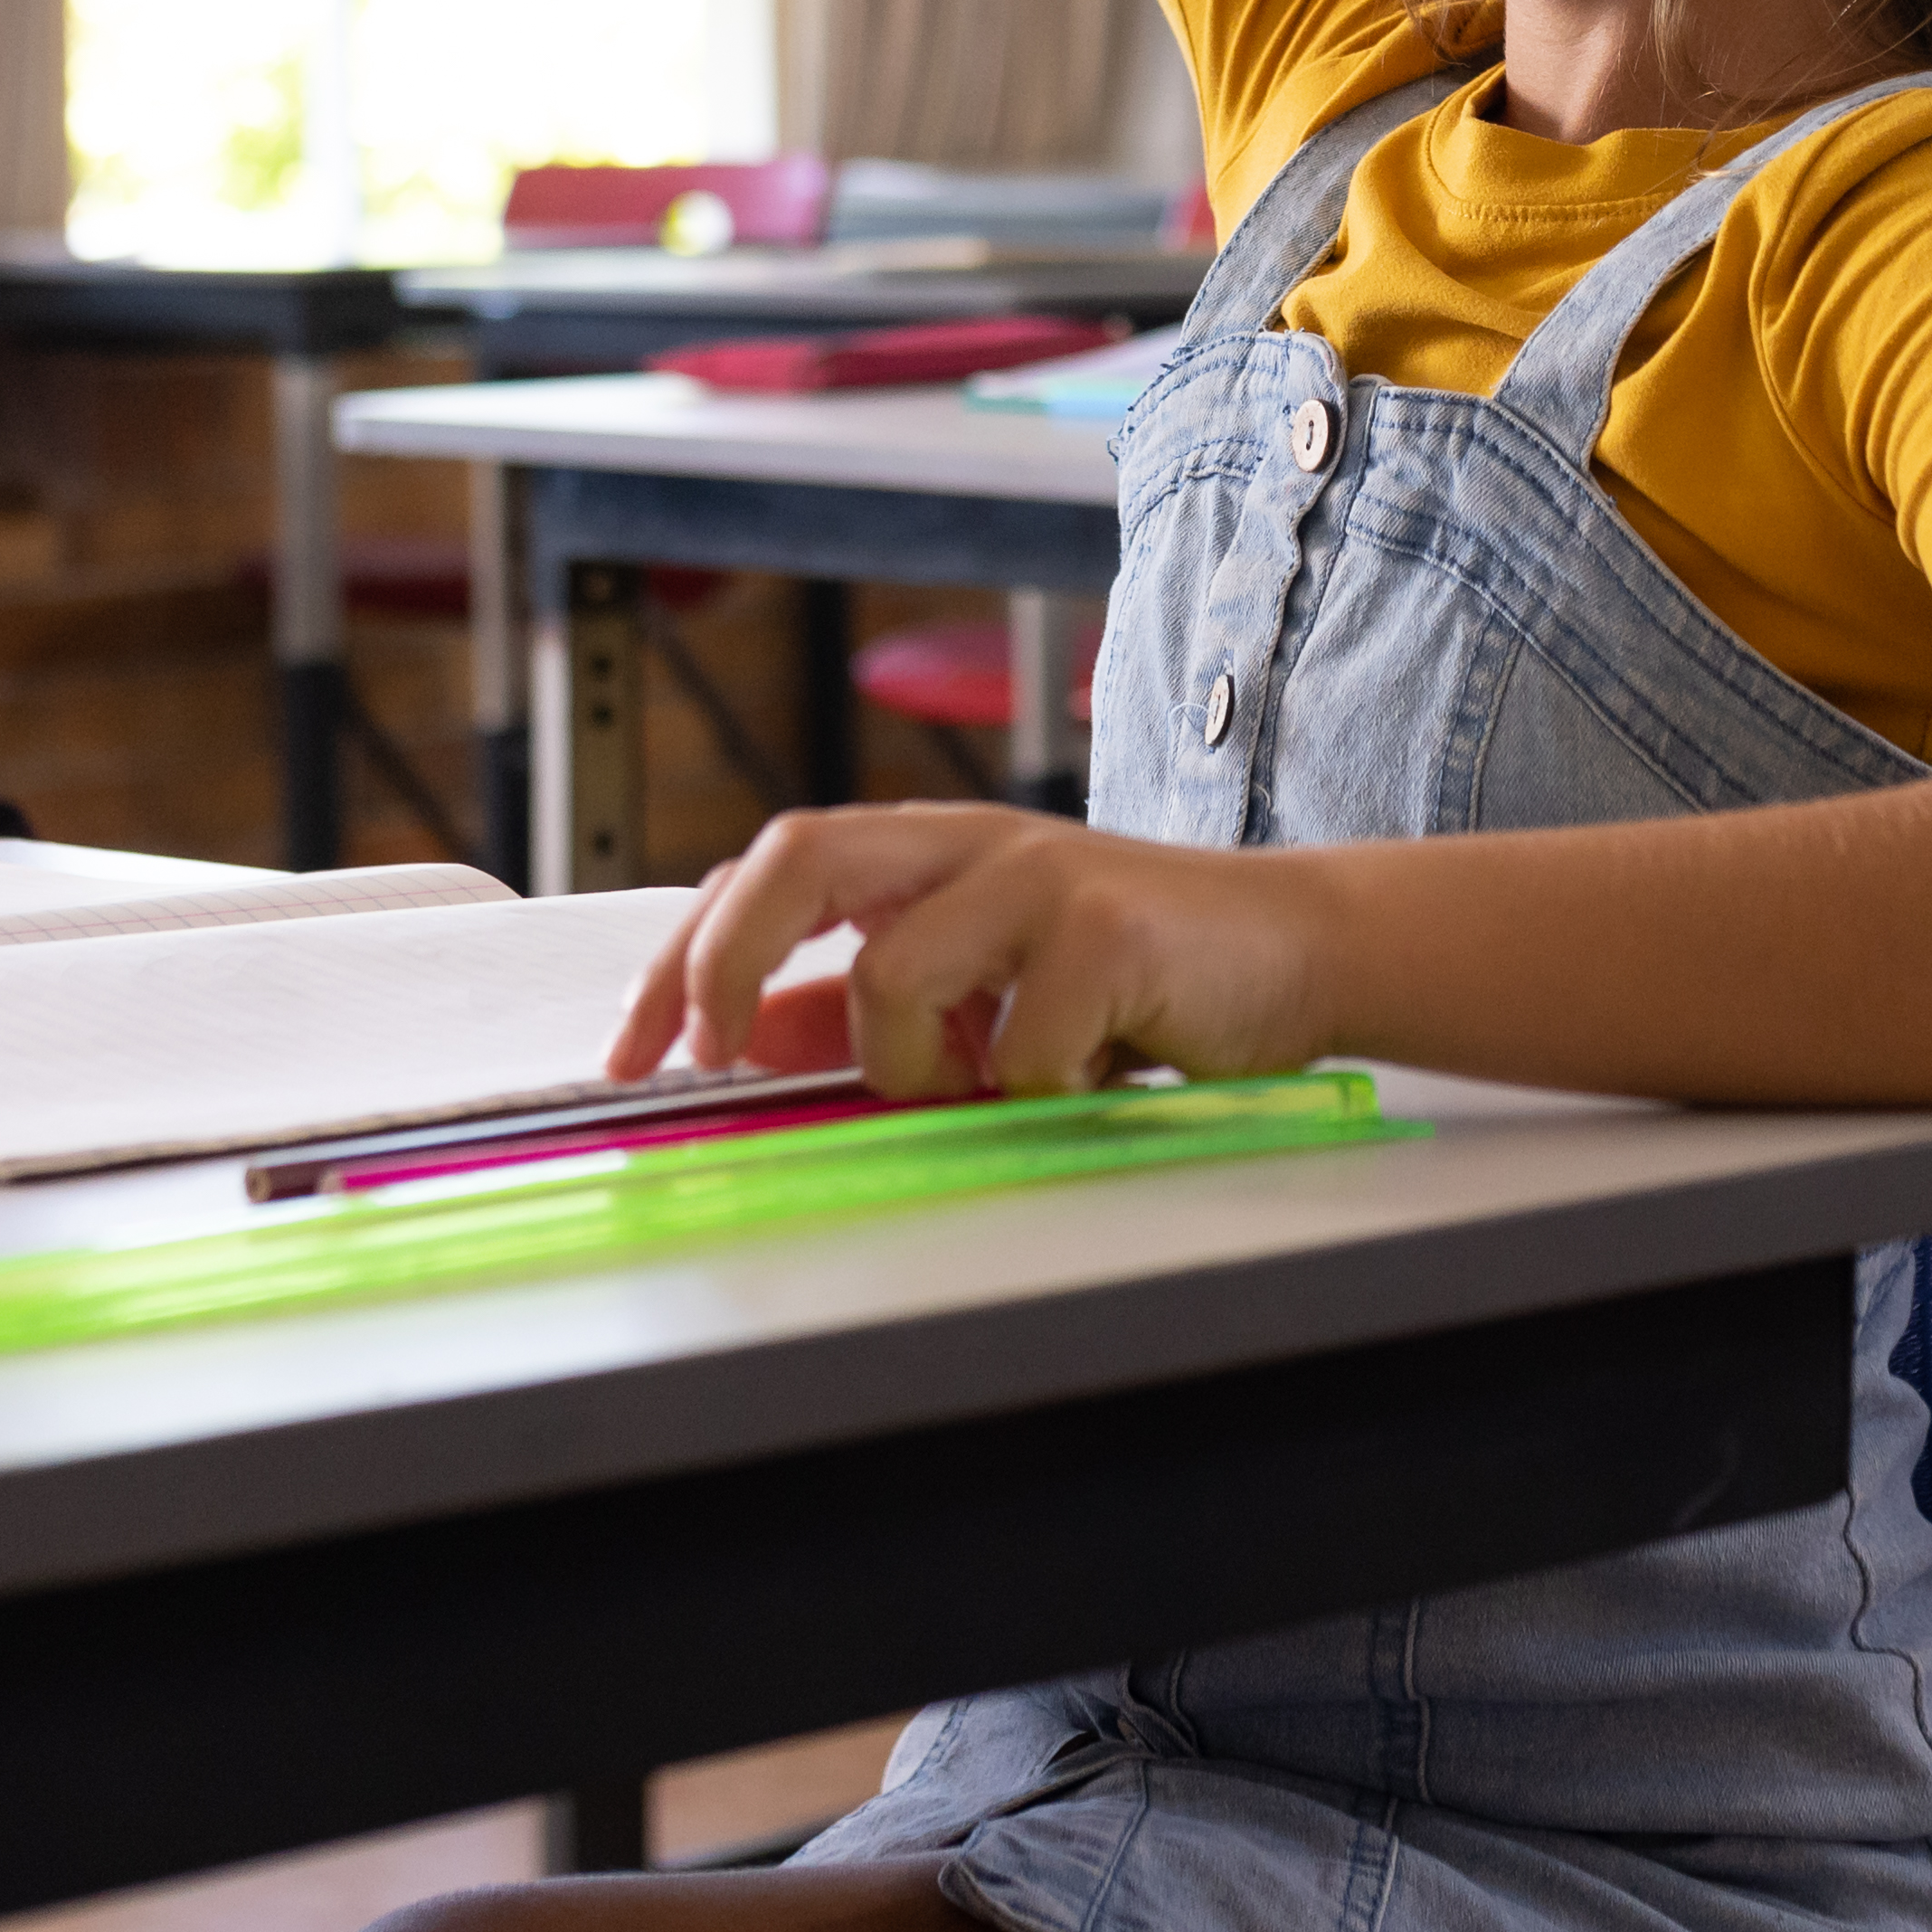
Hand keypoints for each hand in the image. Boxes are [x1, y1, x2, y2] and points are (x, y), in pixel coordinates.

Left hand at [614, 803, 1333, 1099]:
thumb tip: (750, 1040)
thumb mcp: (982, 987)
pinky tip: (1090, 1070)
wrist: (1296, 951)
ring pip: (894, 978)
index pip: (764, 870)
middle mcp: (969, 842)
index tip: (634, 1053)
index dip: (683, 956)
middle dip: (722, 961)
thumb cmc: (1133, 978)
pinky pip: (1015, 1047)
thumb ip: (868, 1005)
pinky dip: (1035, 1089)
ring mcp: (1038, 874)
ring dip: (917, 1069)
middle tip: (711, 1057)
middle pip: (794, 858)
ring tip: (993, 1083)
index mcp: (925, 852)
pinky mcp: (1107, 927)